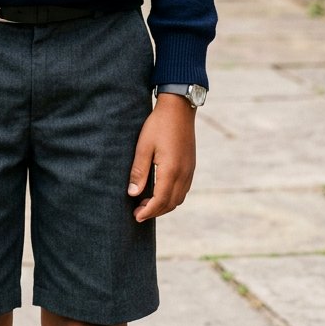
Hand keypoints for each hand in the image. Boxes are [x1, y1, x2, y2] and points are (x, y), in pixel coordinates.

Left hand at [127, 94, 196, 221]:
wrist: (179, 108)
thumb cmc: (158, 125)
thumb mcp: (143, 146)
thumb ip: (139, 171)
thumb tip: (133, 194)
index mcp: (171, 170)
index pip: (160, 201)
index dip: (148, 212)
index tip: (136, 216)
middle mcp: (184, 174)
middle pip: (171, 203)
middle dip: (155, 211)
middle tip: (138, 212)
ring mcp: (190, 170)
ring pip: (179, 198)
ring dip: (164, 205)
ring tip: (147, 203)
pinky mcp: (191, 166)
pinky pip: (183, 189)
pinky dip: (172, 197)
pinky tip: (160, 191)